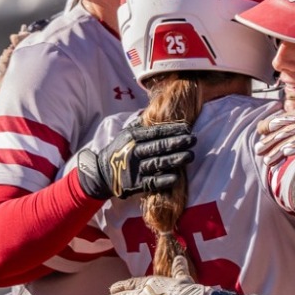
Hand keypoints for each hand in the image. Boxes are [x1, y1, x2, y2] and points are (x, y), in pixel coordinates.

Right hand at [75, 121, 194, 199]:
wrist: (102, 174)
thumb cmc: (119, 151)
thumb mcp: (125, 134)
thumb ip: (140, 123)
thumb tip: (153, 109)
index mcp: (132, 137)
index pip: (156, 131)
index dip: (173, 129)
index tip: (188, 128)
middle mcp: (133, 151)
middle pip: (158, 146)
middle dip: (177, 142)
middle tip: (193, 139)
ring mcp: (134, 169)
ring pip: (158, 163)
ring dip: (175, 159)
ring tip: (190, 155)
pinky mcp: (135, 185)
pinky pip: (152, 182)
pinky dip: (164, 180)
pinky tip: (176, 177)